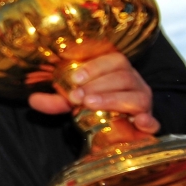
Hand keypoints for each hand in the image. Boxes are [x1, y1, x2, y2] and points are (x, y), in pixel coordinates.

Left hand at [28, 51, 160, 133]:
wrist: (115, 125)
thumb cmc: (93, 104)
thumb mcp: (72, 100)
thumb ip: (55, 99)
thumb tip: (32, 99)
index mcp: (117, 70)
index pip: (113, 59)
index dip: (94, 67)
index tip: (74, 79)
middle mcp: (134, 82)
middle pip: (123, 75)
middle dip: (98, 85)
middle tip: (77, 97)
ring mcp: (143, 100)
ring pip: (136, 95)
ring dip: (112, 98)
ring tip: (90, 104)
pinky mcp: (147, 120)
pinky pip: (153, 119)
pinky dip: (148, 120)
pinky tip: (139, 122)